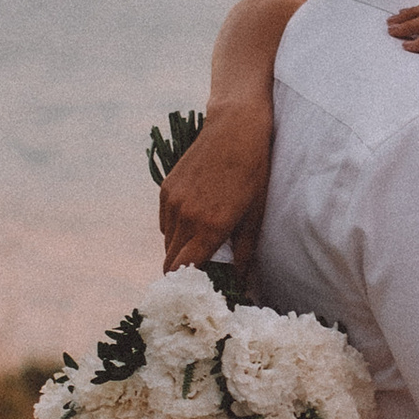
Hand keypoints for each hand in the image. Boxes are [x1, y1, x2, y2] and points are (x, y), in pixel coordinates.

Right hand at [159, 103, 271, 278]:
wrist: (235, 128)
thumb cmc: (253, 172)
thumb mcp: (255, 215)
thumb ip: (244, 252)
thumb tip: (240, 282)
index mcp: (209, 227)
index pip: (185, 270)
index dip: (189, 285)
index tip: (200, 291)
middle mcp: (185, 217)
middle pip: (170, 261)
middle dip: (183, 272)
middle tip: (200, 275)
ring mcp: (171, 202)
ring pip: (166, 242)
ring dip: (178, 250)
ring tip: (199, 246)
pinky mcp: (165, 188)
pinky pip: (164, 222)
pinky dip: (174, 230)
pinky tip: (193, 222)